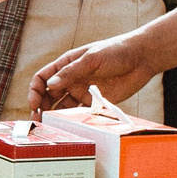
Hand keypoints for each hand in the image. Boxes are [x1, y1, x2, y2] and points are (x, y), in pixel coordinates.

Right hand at [27, 33, 157, 115]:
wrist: (142, 58)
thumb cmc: (116, 51)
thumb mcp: (92, 58)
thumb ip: (71, 72)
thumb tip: (50, 85)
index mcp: (66, 65)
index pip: (42, 78)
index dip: (35, 91)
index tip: (34, 103)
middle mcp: (71, 79)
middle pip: (48, 95)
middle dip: (41, 107)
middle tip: (39, 119)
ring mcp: (82, 91)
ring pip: (61, 106)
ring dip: (54, 115)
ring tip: (51, 126)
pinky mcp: (95, 102)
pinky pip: (79, 113)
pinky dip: (72, 119)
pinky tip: (70, 125)